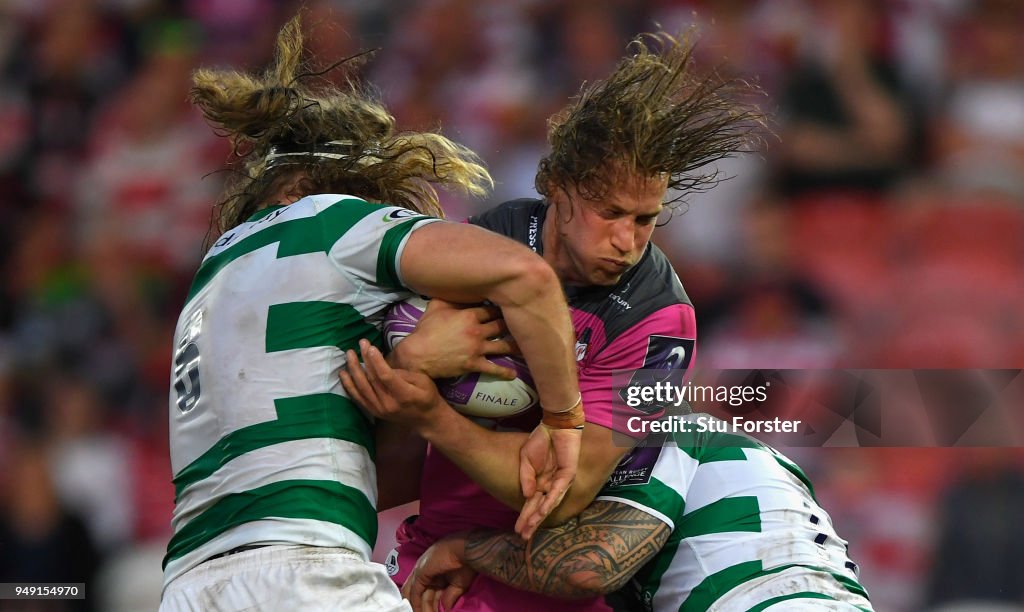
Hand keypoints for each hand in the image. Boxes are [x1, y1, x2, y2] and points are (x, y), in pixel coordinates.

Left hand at [340, 339, 446, 429]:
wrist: (425, 419)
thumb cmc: (427, 396)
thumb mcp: (423, 381)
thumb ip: (404, 374)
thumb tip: (385, 366)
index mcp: (404, 395)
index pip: (386, 377)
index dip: (377, 362)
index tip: (371, 347)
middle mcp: (388, 404)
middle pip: (372, 380)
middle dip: (365, 359)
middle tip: (361, 343)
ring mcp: (379, 409)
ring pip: (362, 388)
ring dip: (353, 370)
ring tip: (349, 355)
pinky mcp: (373, 411)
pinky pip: (358, 398)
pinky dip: (349, 386)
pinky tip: (344, 374)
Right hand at [392, 299, 517, 379]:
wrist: (418, 354)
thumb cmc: (425, 329)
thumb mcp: (435, 307)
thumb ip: (450, 297)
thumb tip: (457, 286)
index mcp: (469, 315)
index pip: (492, 309)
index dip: (501, 308)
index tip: (510, 306)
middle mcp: (477, 330)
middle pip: (501, 325)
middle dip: (512, 324)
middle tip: (522, 323)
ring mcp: (477, 348)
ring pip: (503, 346)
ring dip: (515, 346)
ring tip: (525, 345)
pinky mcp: (474, 364)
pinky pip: (493, 368)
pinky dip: (505, 371)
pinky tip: (513, 374)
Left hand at [402, 536, 476, 611]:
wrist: (467, 550)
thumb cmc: (467, 564)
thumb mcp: (458, 584)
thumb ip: (450, 596)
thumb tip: (446, 608)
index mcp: (434, 571)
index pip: (427, 591)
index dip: (427, 604)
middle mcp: (425, 570)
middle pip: (419, 593)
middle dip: (421, 607)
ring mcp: (421, 570)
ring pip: (414, 593)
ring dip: (417, 607)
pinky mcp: (420, 572)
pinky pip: (415, 592)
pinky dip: (416, 603)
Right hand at [515, 425, 581, 539]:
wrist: (555, 425)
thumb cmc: (541, 440)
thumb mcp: (526, 459)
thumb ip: (526, 478)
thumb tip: (527, 496)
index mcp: (540, 482)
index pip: (532, 503)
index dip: (525, 517)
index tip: (517, 529)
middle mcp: (550, 485)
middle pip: (540, 508)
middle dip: (532, 522)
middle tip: (523, 536)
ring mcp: (560, 481)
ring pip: (549, 503)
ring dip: (540, 516)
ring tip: (531, 528)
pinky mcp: (567, 475)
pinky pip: (557, 491)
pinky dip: (549, 501)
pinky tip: (542, 511)